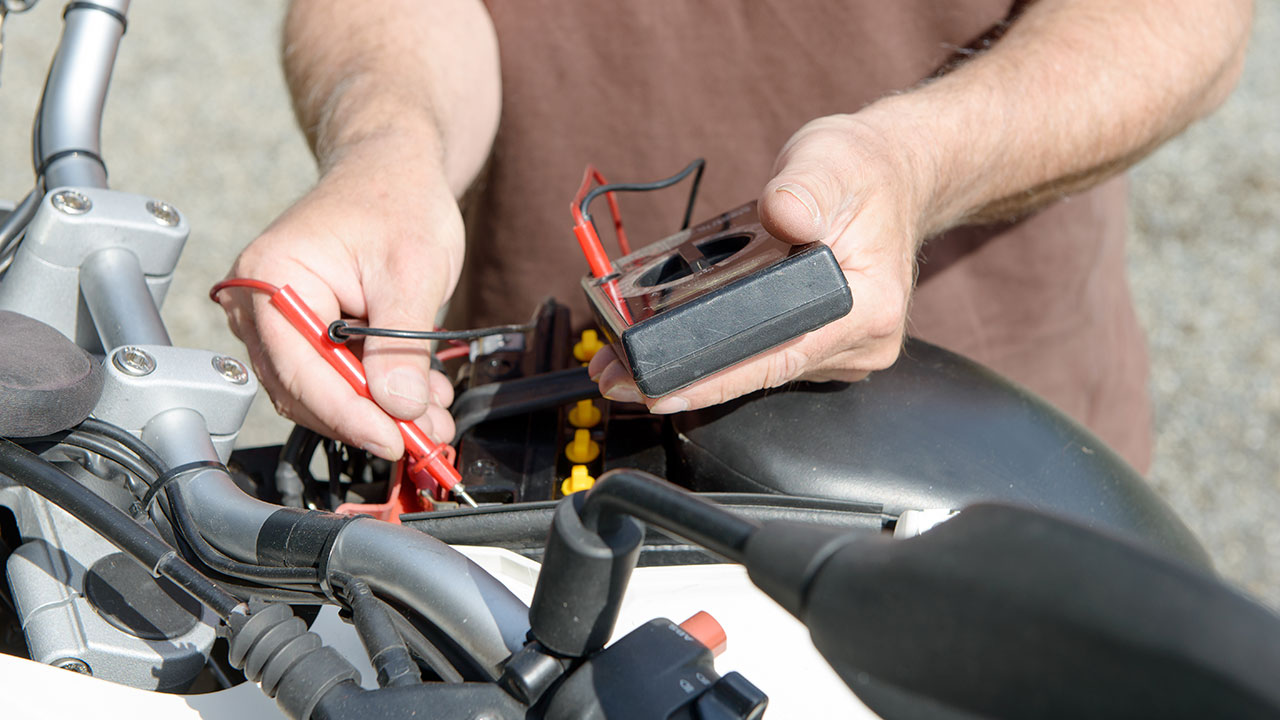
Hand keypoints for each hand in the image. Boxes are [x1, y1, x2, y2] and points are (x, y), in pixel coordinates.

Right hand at [218, 139, 463, 457]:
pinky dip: (375, 393)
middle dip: (370, 419)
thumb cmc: (396, 199)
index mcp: (271, 277)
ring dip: (377, 411)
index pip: (300, 371)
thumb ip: (403, 344)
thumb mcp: (413, 270)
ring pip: (321, 392)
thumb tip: (398, 407)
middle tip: (424, 438)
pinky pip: (332, 377)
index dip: (350, 416)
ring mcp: (276, 319)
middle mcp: (257, 302)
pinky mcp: (302, 331)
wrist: (393, 171)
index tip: (394, 440)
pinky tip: (416, 395)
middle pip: (305, 391)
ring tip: (432, 416)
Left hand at [590, 112, 932, 412]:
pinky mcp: (820, 345)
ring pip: (758, 371)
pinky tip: (673, 344)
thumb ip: (804, 187)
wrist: (893, 175)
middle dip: (686, 377)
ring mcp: (840, 350)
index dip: (716, 377)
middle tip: (613, 374)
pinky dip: (720, 352)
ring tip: (625, 361)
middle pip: (761, 374)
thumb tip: (782, 213)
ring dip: (696, 368)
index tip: (660, 387)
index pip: (781, 357)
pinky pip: (764, 357)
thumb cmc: (861, 170)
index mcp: (867, 305)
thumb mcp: (830, 159)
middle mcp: (858, 340)